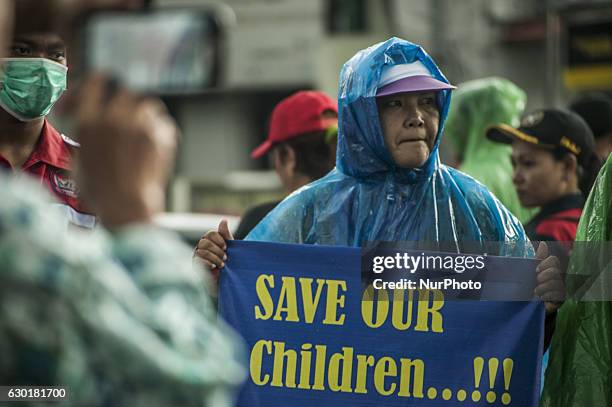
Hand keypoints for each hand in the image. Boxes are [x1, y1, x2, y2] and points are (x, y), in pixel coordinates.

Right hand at [75, 74, 177, 228]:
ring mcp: (141, 125)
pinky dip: (160, 130)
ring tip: (139, 132)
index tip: (95, 96)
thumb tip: (91, 129)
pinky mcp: (162, 136)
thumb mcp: (78, 163)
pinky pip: (163, 123)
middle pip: (124, 89)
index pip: (97, 81)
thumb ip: (85, 139)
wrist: (127, 208)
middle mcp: (115, 117)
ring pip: (147, 103)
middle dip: (122, 100)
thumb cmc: (99, 193)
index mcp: (89, 121)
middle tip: (122, 115)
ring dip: (143, 114)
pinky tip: (155, 145)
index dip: (97, 85)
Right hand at [194, 220, 233, 276]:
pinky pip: (197, 260)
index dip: (218, 239)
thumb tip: (224, 220)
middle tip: (226, 258)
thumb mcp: (230, 249)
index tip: (226, 247)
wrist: (226, 282)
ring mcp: (197, 257)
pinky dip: (207, 263)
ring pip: (201, 251)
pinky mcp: (195, 266)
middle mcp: (201, 248)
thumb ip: (226, 235)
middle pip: (205, 241)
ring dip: (214, 257)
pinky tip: (213, 267)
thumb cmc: (228, 264)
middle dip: (217, 250)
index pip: (210, 234)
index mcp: (210, 241)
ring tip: (222, 265)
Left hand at [534, 242, 565, 313]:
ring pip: (556, 282)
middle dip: (543, 276)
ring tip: (536, 292)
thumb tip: (543, 243)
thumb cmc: (528, 285)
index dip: (545, 264)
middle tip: (536, 282)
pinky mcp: (561, 298)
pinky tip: (541, 298)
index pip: (553, 260)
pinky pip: (558, 294)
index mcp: (549, 268)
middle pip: (555, 271)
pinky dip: (548, 295)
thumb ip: (538, 258)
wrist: (527, 304)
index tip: (536, 270)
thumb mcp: (530, 271)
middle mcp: (557, 276)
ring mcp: (561, 287)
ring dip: (543, 287)